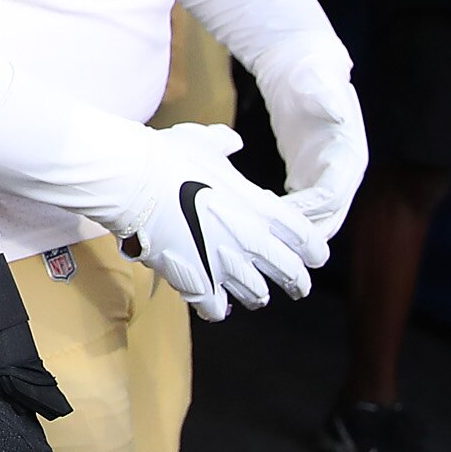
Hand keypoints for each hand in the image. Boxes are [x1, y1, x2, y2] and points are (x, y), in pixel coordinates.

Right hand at [112, 123, 328, 320]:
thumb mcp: (205, 142)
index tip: (314, 257)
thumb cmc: (170, 157)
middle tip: (296, 287)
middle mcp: (252, 242)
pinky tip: (214, 304)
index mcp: (262, 209)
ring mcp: (225, 266)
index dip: (315, 252)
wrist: (135, 182)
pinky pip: (216, 310)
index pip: (308, 240)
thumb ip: (225, 144)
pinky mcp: (196, 283)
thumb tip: (232, 141)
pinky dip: (217, 309)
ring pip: (257, 296)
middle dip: (296, 282)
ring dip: (256, 295)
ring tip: (253, 295)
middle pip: (291, 275)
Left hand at [261, 58, 367, 237]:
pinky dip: (281, 219)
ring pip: (315, 221)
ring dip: (291, 232)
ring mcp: (327, 179)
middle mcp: (344, 175)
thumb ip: (325, 97)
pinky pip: (299, 210)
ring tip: (256, 233)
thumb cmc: (311, 73)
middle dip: (299, 232)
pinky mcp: (307, 179)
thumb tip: (335, 112)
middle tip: (262, 236)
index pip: (332, 196)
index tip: (275, 213)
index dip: (307, 210)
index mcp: (350, 156)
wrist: (302, 70)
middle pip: (327, 219)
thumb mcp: (317, 81)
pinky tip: (254, 217)